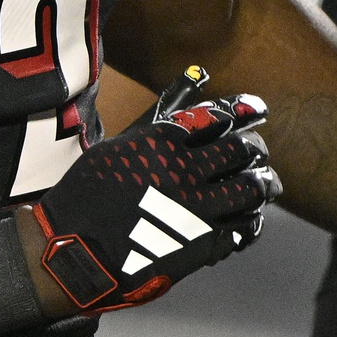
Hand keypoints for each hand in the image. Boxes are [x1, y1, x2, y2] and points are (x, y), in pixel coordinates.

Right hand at [23, 67, 281, 315]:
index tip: (258, 110)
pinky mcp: (202, 246)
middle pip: (241, 151)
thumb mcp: (118, 147)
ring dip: (263, 184)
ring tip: (265, 183)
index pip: (218, 117)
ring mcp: (195, 210)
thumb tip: (193, 84)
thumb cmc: (88, 194)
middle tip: (257, 151)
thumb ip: (157, 120)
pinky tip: (249, 218)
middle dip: (255, 149)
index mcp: (161, 142)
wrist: (72, 251)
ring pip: (250, 189)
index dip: (244, 111)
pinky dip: (252, 221)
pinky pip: (243, 229)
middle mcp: (183, 171)